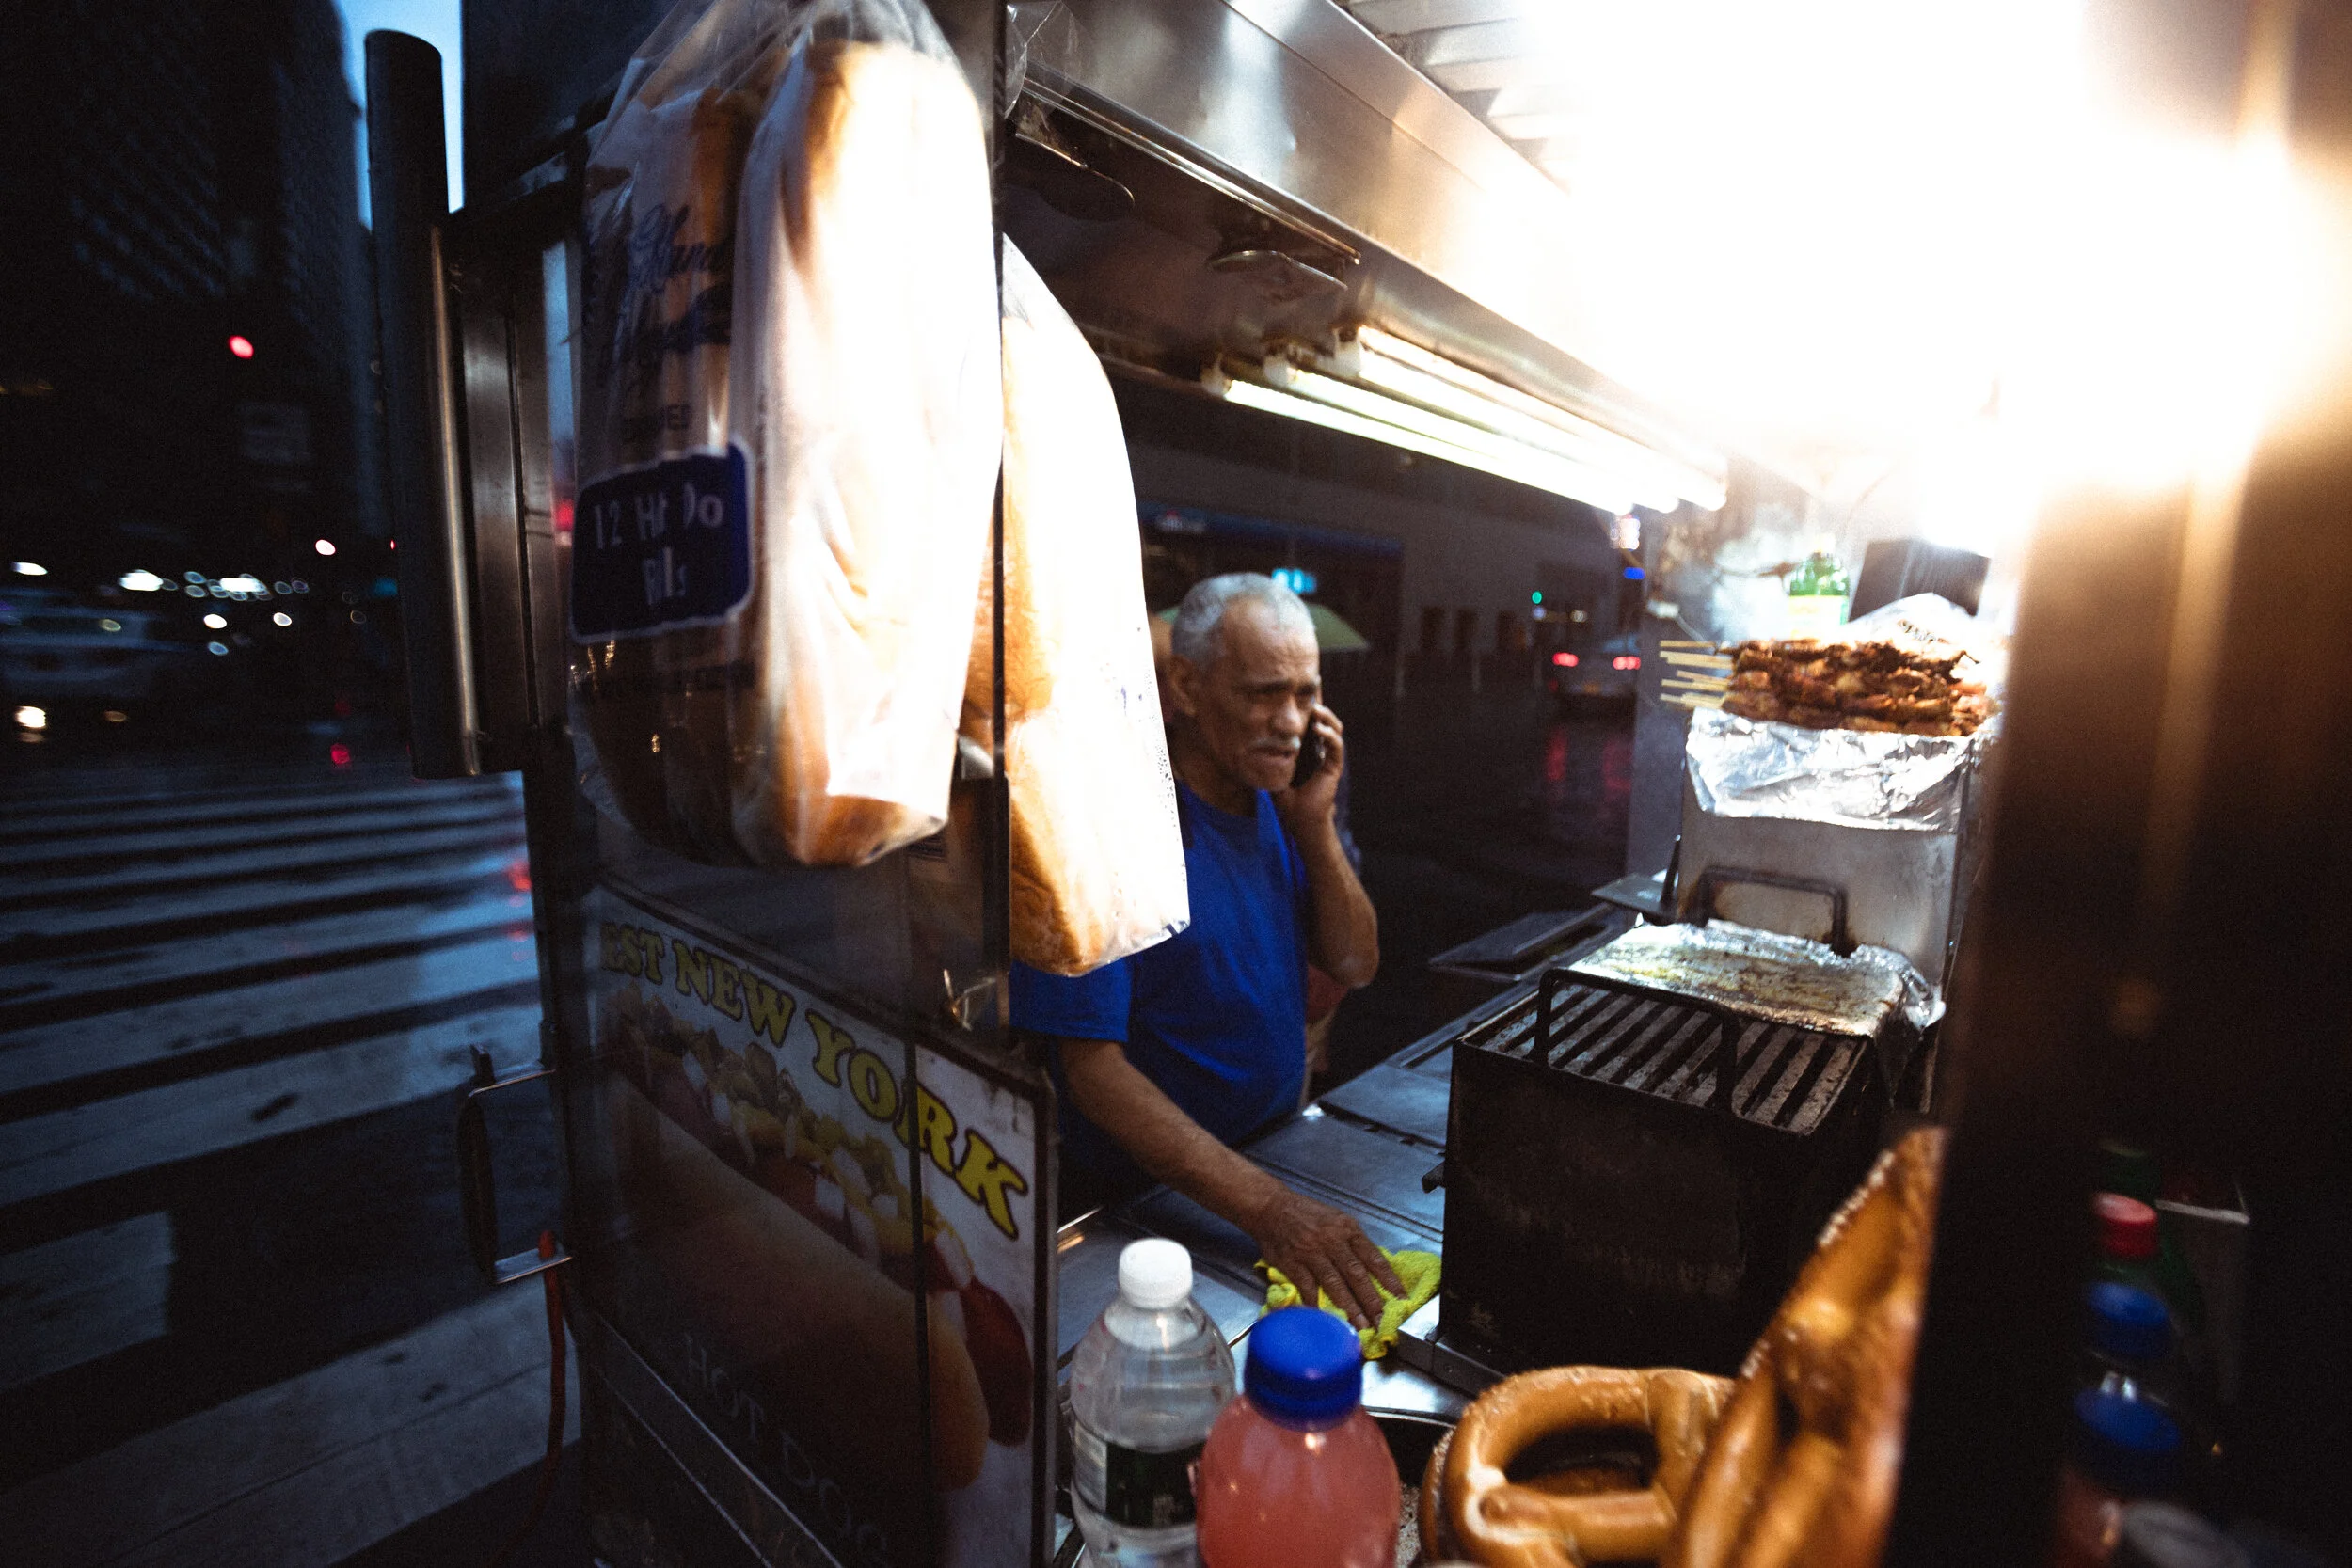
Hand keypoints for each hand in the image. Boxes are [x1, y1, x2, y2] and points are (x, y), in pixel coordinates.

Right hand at [1244, 1181, 1404, 1330]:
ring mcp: (1311, 1252)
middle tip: (1382, 1319)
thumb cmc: (1306, 1214)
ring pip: (1335, 1283)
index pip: (1374, 1258)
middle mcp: (1332, 1240)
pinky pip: (1307, 1287)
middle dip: (1372, 1300)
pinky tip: (1325, 1318)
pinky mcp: (1292, 1263)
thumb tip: (1373, 1269)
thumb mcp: (1337, 1220)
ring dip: (1349, 1306)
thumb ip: (1354, 1243)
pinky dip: (1316, 1304)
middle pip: (1357, 1274)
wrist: (1271, 1207)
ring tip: (1360, 1324)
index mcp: (1347, 1229)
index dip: (1389, 1280)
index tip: (1400, 1298)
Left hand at [1273, 704, 1342, 831]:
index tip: (1302, 696)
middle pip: (1326, 724)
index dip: (1310, 711)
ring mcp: (1329, 759)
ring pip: (1335, 731)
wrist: (1300, 820)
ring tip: (1317, 709)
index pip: (1312, 726)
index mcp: (1309, 752)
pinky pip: (1336, 747)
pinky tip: (1319, 729)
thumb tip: (1252, 743)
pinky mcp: (1334, 767)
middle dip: (1321, 709)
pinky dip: (1329, 736)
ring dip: (1327, 719)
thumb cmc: (1287, 801)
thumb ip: (1269, 758)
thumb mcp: (1274, 772)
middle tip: (1311, 697)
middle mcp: (1321, 752)